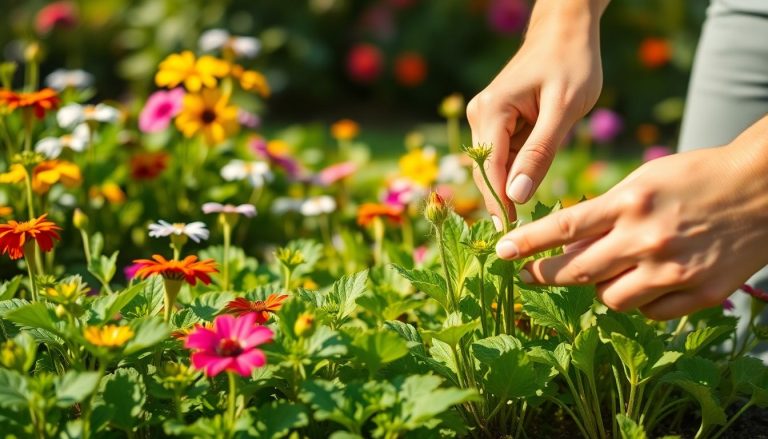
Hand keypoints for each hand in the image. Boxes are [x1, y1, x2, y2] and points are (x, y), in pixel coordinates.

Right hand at [467, 0, 607, 228]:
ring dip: (510, 189)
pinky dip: (516, 173)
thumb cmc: (572, 64)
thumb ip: (539, 153)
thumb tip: (515, 196)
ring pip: (494, 167)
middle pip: (487, 173)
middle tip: (523, 240)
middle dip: (502, 203)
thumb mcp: (564, 110)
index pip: (490, 171)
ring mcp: (485, 118)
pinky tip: (531, 188)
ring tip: (530, 220)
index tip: (512, 239)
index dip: (500, 206)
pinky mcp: (496, 121)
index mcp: (491, 112)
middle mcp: (479, 115)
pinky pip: (503, 155)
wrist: (565, 31)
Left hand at [495, 119, 767, 319]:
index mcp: (630, 202)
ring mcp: (674, 270)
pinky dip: (640, 302)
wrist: (763, 188)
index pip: (565, 227)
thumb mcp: (646, 179)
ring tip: (611, 272)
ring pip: (610, 300)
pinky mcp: (701, 293)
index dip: (528, 243)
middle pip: (577, 271)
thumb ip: (607, 208)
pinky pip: (649, 314)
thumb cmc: (697, 177)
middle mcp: (647, 238)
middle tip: (529, 276)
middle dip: (545, 276)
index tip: (500, 253)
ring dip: (600, 289)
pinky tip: (647, 284)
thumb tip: (567, 238)